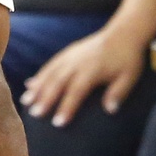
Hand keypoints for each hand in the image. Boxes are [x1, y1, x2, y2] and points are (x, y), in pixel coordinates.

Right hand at [20, 23, 142, 125]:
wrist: (123, 32)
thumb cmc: (127, 58)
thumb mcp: (129, 77)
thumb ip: (118, 93)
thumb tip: (110, 110)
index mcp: (92, 69)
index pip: (76, 91)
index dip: (66, 107)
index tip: (58, 123)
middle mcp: (77, 62)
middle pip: (58, 82)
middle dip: (45, 99)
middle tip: (34, 114)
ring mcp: (70, 55)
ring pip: (50, 72)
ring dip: (37, 87)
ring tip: (25, 101)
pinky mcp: (68, 51)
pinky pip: (50, 64)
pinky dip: (39, 75)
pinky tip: (30, 84)